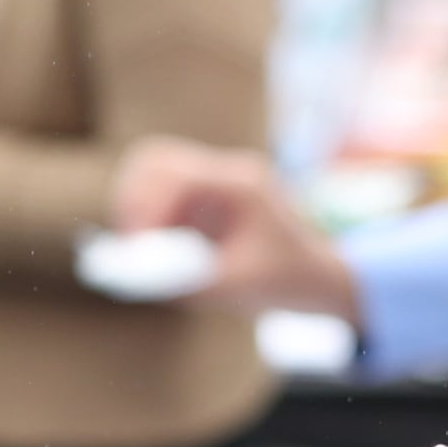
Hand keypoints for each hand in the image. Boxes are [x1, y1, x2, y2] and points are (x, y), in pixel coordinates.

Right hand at [106, 138, 363, 321]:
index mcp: (242, 185)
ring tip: (139, 245)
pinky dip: (148, 216)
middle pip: (155, 158)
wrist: (318, 276)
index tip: (136, 248)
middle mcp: (226, 172)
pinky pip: (162, 192)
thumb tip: (137, 278)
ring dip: (137, 204)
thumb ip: (190, 283)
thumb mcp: (239, 288)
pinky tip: (155, 247)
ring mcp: (215, 179)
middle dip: (132, 199)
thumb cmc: (287, 280)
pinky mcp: (205, 195)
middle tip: (129, 242)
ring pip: (153, 170)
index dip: (146, 210)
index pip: (176, 177)